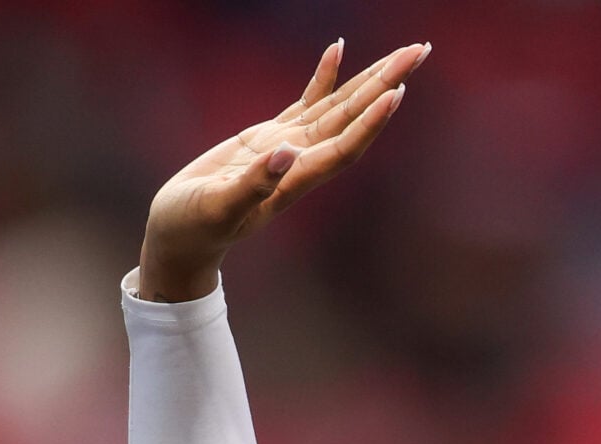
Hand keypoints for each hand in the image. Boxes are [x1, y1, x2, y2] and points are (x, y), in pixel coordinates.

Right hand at [137, 40, 428, 302]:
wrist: (180, 237)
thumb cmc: (194, 228)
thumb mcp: (218, 208)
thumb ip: (253, 185)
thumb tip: (284, 153)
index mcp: (295, 180)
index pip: (344, 147)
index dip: (371, 122)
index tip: (397, 92)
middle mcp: (302, 161)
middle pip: (354, 117)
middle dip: (387, 83)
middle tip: (419, 51)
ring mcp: (289, 147)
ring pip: (338, 106)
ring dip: (370, 78)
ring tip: (403, 51)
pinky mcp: (270, 137)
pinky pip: (307, 101)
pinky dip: (324, 77)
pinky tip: (338, 50)